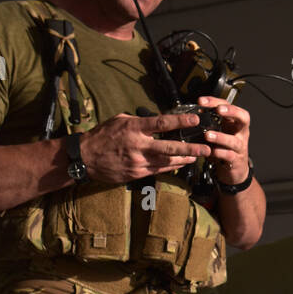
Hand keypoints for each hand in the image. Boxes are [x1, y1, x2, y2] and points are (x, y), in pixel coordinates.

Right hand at [77, 112, 210, 183]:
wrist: (85, 158)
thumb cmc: (102, 136)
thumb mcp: (120, 120)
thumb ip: (139, 120)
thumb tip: (156, 120)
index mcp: (134, 128)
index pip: (162, 123)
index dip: (181, 121)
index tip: (195, 119)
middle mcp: (138, 146)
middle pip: (170, 148)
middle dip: (191, 148)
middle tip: (207, 148)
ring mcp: (138, 162)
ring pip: (167, 162)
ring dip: (185, 159)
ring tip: (199, 156)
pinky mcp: (136, 174)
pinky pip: (158, 170)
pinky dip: (172, 167)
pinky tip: (182, 164)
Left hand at [198, 97, 250, 183]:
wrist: (234, 169)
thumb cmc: (225, 148)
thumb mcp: (219, 131)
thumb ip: (209, 122)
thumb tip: (194, 112)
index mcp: (234, 122)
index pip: (228, 106)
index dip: (216, 101)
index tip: (201, 101)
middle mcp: (240, 132)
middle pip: (243, 118)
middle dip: (231, 111)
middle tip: (219, 110)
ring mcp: (240, 146)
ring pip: (234, 140)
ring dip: (220, 137)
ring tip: (208, 135)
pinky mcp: (236, 160)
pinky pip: (229, 156)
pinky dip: (219, 153)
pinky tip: (211, 152)